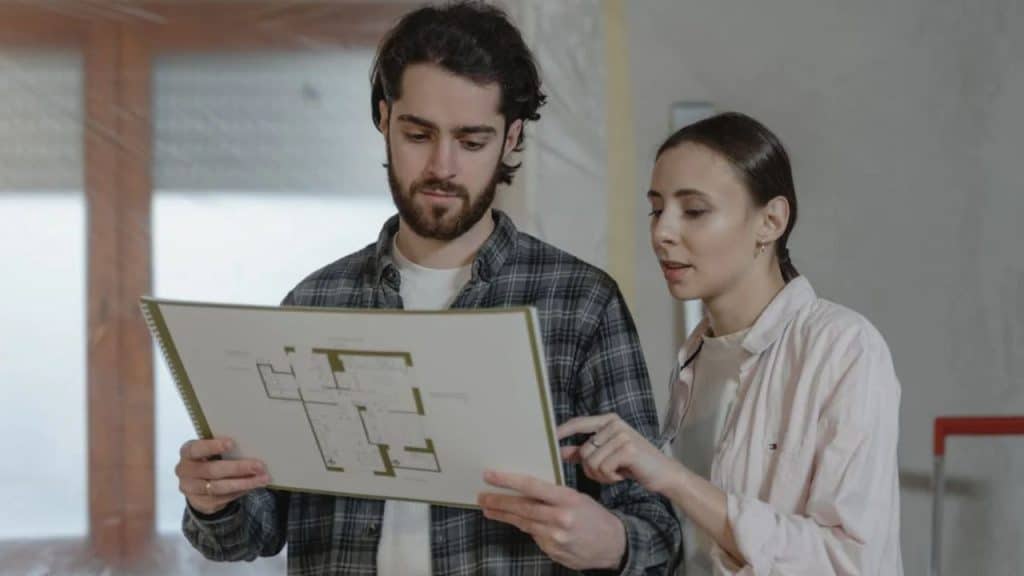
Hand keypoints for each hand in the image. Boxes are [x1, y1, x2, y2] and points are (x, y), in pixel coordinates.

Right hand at [175, 437, 269, 514]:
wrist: (198, 484)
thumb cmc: (209, 459)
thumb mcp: (211, 451)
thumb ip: (223, 449)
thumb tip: (251, 446)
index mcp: (187, 452)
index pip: (197, 448)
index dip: (213, 446)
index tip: (232, 443)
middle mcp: (185, 470)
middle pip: (212, 470)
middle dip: (238, 468)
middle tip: (259, 466)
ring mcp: (190, 489)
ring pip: (219, 487)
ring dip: (243, 483)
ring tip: (262, 479)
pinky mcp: (200, 503)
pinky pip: (223, 498)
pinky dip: (240, 491)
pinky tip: (252, 486)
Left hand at [478, 470, 625, 570]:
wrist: (613, 545)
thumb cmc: (594, 517)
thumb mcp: (577, 498)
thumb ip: (553, 495)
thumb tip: (525, 489)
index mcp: (568, 499)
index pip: (532, 486)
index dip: (508, 480)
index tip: (490, 475)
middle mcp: (560, 518)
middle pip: (522, 507)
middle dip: (498, 501)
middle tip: (482, 496)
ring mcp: (555, 537)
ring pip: (523, 523)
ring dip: (503, 515)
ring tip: (489, 509)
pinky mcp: (553, 551)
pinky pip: (534, 536)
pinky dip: (525, 528)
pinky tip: (518, 522)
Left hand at [558, 413, 680, 493]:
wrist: (663, 474)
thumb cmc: (633, 464)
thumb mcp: (607, 455)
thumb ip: (584, 451)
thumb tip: (561, 451)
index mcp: (608, 420)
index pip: (578, 423)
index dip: (562, 431)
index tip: (547, 439)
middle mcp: (614, 424)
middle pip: (584, 451)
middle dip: (591, 469)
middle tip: (608, 473)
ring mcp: (622, 435)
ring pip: (592, 462)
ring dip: (601, 475)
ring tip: (617, 473)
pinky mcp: (628, 449)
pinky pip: (604, 468)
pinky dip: (610, 477)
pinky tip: (623, 475)